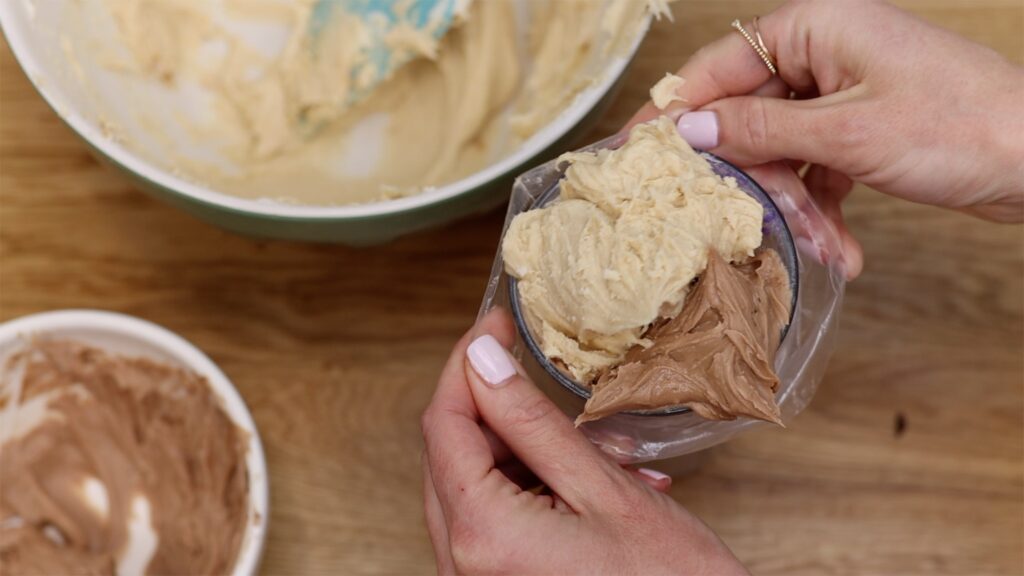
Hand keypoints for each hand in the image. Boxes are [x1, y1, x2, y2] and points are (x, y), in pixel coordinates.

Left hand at [421, 309, 746, 574]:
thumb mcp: (601, 487)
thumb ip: (531, 422)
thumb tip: (482, 361)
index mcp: (482, 534)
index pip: (443, 423)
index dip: (466, 363)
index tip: (495, 326)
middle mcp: (463, 564)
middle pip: (451, 453)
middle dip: (496, 407)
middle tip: (538, 375)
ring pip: (474, 483)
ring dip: (525, 451)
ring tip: (598, 449)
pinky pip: (494, 518)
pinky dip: (534, 488)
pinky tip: (592, 483)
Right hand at [631, 0, 1023, 277]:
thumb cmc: (962, 126)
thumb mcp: (847, 132)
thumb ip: (760, 129)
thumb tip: (689, 128)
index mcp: (814, 27)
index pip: (718, 66)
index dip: (675, 112)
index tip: (636, 153)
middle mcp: (822, 53)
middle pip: (749, 118)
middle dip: (760, 181)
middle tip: (760, 226)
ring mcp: (841, 92)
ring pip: (781, 152)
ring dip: (797, 206)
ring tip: (828, 246)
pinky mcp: (859, 128)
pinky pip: (814, 167)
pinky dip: (823, 207)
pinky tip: (841, 246)